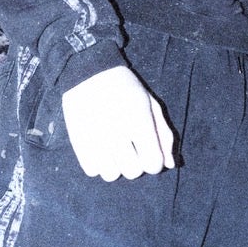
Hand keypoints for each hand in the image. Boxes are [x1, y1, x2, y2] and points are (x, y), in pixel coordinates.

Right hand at [60, 65, 176, 180]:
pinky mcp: (77, 141)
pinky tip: (100, 150)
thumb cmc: (127, 89)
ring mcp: (94, 138)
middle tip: (131, 149)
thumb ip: (164, 135)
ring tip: (115, 150)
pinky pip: (92, 170)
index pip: (152, 164)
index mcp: (138, 121)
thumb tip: (170, 165)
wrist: (89, 72)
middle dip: (136, 165)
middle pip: (132, 172)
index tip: (151, 154)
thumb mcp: (151, 105)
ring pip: (111, 174)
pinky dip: (98, 164)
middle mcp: (116, 131)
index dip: (154, 163)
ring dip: (116, 167)